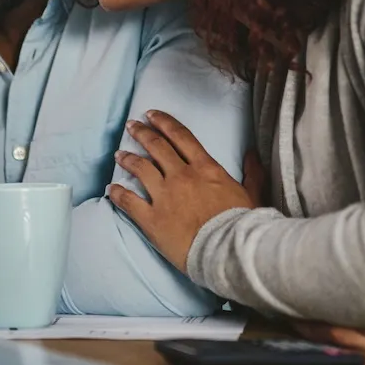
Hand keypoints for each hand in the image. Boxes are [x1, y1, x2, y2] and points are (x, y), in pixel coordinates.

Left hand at [109, 110, 264, 271]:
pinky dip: (118, 194)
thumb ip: (252, 173)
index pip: (181, 137)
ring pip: (140, 169)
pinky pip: (129, 202)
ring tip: (118, 153)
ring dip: (127, 158)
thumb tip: (252, 154)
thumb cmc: (242, 224)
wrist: (228, 251)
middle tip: (131, 125)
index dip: (164, 123)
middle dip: (142, 133)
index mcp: (205, 168)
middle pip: (156, 147)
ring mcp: (164, 196)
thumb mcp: (253, 194)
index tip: (151, 114)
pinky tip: (112, 189)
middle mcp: (181, 176)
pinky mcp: (152, 219)